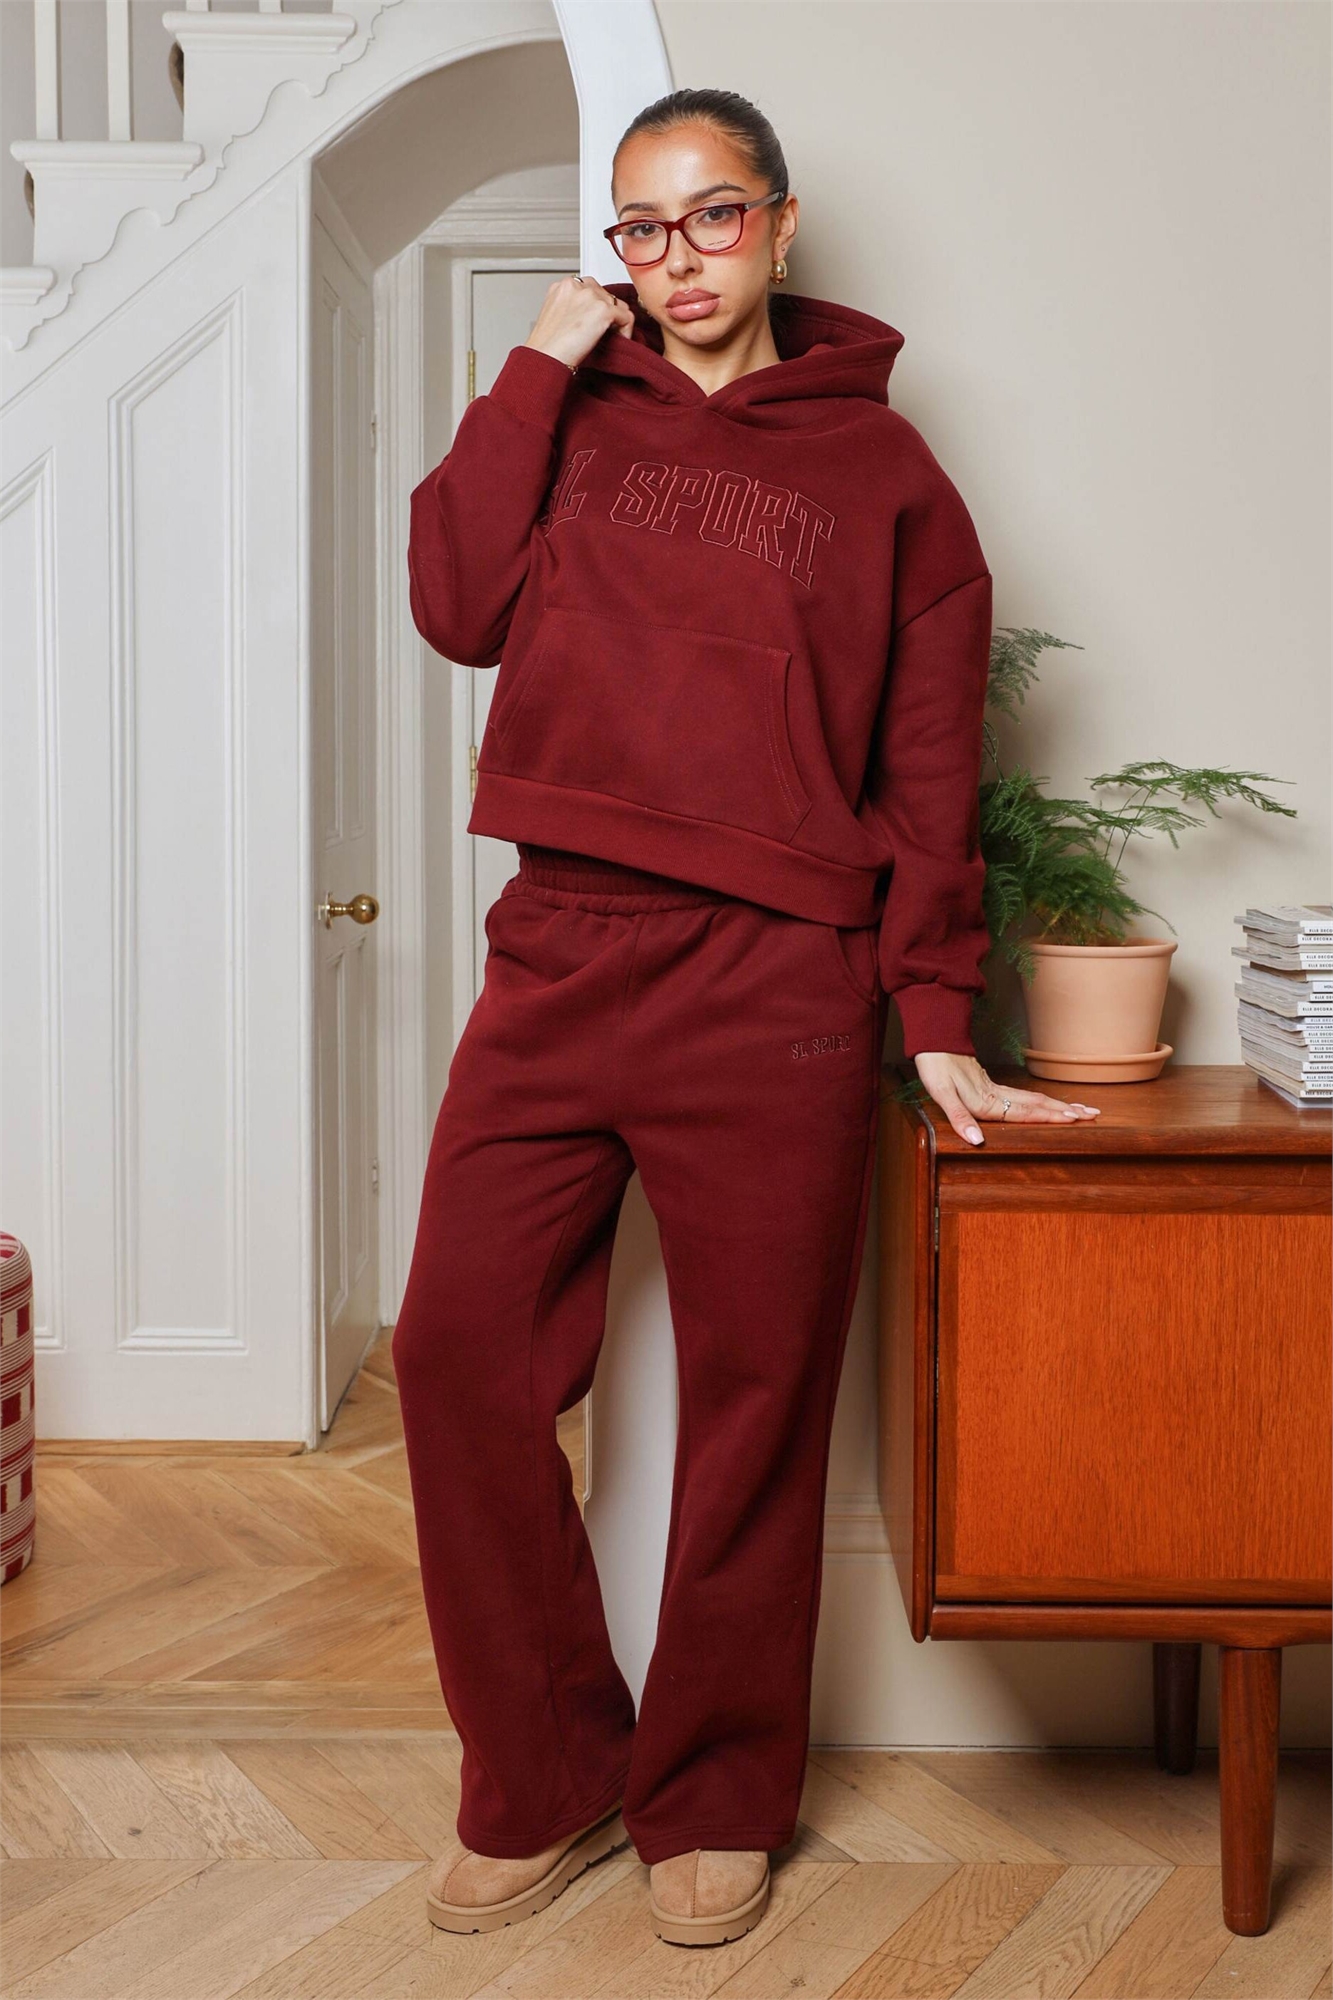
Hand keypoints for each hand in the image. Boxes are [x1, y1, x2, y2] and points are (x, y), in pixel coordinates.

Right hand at [524, 274, 635, 370]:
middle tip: (603, 332)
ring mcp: (591, 296)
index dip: (595, 306)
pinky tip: (618, 342)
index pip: (589, 288)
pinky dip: (626, 331)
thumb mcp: (556, 316)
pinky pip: (627, 317)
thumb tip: (589, 315)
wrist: (546, 357)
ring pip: (617, 304)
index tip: (595, 321)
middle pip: (605, 294)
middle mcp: (577, 285)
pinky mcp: (603, 310)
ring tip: (609, 338)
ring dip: (616, 321)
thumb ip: (572, 307)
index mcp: (563, 285)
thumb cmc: (548, 346)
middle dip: (606, 312)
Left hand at [912, 1052, 1100, 1145]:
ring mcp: (996, 1091)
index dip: (1050, 1116)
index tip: (1075, 1119)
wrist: (933, 1043)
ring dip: (1059, 1106)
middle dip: (1066, 1111)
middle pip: (1038, 1104)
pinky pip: (1023, 1097)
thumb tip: (976, 1141)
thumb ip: (959, 1118)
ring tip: (1081, 1110)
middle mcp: (996, 1097)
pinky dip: (1041, 1102)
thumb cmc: (936, 1068)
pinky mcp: (991, 1087)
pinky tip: (1047, 1105)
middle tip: (1094, 1114)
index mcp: (988, 1102)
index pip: (1026, 1111)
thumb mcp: (942, 1094)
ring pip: (1034, 1099)